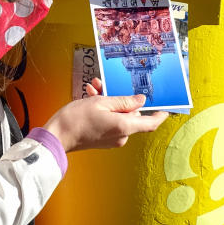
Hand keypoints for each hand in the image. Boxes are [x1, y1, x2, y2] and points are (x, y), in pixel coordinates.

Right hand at [43, 78, 168, 151]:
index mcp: (124, 126)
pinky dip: (103, 110)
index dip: (160, 115)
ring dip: (108, 101)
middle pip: (131, 114)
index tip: (167, 107)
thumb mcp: (100, 102)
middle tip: (104, 84)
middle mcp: (121, 136)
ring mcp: (112, 139)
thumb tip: (140, 100)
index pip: (151, 123)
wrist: (56, 137)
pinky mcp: (104, 140)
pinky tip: (90, 97)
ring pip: (118, 115)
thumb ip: (123, 101)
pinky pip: (110, 121)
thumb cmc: (76, 119)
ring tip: (92, 88)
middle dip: (119, 97)